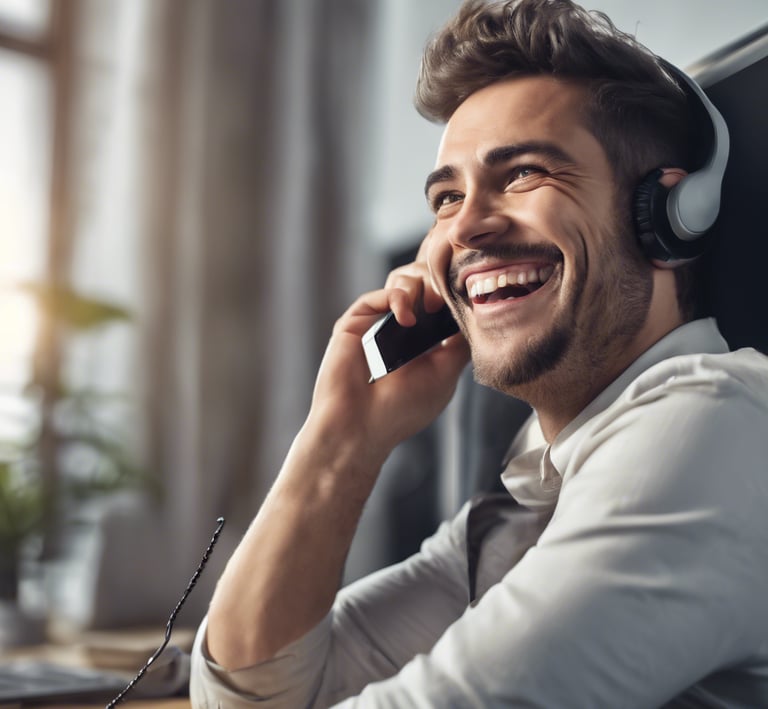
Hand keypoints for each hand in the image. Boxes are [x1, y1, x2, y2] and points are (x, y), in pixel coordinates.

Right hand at [304, 259, 469, 467]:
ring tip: (428, 308)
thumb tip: (473, 314)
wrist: (360, 427)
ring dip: (420, 285)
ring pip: (403, 280)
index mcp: (425, 341)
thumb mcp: (446, 374)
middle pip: (425, 281)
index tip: (465, 296)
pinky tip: (406, 320)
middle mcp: (402, 328)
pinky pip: (379, 295)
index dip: (453, 291)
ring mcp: (378, 324)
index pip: (443, 300)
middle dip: (437, 281)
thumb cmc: (402, 409)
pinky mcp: (355, 323)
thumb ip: (460, 342)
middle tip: (444, 300)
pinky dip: (397, 298)